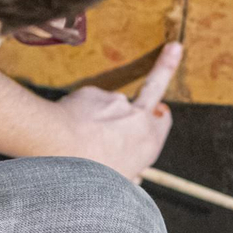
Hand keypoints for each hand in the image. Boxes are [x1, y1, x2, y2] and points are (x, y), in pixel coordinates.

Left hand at [53, 42, 180, 180]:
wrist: (59, 150)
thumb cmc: (87, 175)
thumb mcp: (116, 184)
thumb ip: (128, 174)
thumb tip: (134, 177)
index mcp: (149, 141)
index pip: (164, 120)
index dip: (159, 118)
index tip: (160, 110)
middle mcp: (137, 117)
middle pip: (155, 86)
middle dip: (167, 66)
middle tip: (174, 48)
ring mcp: (114, 101)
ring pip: (108, 108)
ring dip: (98, 118)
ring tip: (78, 140)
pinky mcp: (91, 93)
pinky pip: (86, 105)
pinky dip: (79, 115)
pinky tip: (68, 130)